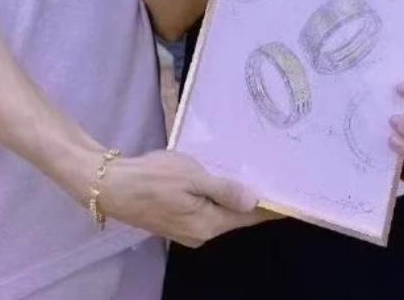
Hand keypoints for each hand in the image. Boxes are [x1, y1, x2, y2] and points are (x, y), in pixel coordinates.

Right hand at [100, 149, 269, 246]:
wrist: (112, 185)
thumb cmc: (153, 178)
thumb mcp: (192, 177)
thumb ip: (224, 190)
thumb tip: (255, 200)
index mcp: (208, 224)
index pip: (249, 217)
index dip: (271, 205)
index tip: (291, 192)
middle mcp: (202, 233)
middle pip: (237, 216)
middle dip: (255, 198)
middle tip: (275, 172)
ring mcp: (188, 229)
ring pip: (221, 212)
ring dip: (235, 195)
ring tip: (253, 170)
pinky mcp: (177, 219)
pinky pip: (207, 208)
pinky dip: (218, 195)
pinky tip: (222, 177)